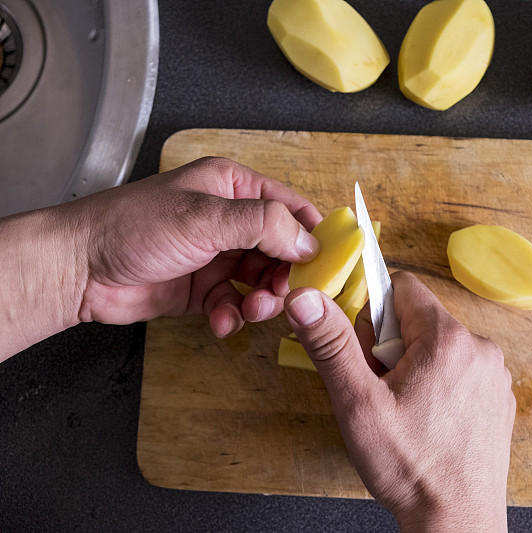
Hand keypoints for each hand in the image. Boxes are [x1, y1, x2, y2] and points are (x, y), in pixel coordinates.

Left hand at [71, 157, 320, 335]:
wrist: (79, 268)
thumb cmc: (133, 227)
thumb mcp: (205, 217)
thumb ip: (263, 225)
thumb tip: (309, 242)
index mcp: (233, 187)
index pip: (291, 207)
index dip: (313, 235)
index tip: (329, 264)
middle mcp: (229, 220)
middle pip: (282, 250)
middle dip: (286, 276)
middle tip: (283, 296)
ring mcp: (216, 256)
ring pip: (261, 281)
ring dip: (261, 301)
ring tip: (249, 311)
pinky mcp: (202, 289)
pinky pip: (234, 304)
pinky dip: (232, 316)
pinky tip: (219, 321)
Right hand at [284, 272, 514, 532]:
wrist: (456, 523)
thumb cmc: (409, 468)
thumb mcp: (358, 405)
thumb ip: (331, 344)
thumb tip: (305, 297)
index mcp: (448, 339)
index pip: (402, 287)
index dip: (373, 316)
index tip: (368, 355)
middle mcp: (480, 347)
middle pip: (420, 318)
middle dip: (392, 346)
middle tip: (384, 392)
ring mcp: (494, 373)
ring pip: (439, 345)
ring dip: (416, 367)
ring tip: (407, 412)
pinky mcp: (499, 397)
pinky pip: (461, 369)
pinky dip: (441, 385)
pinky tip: (430, 423)